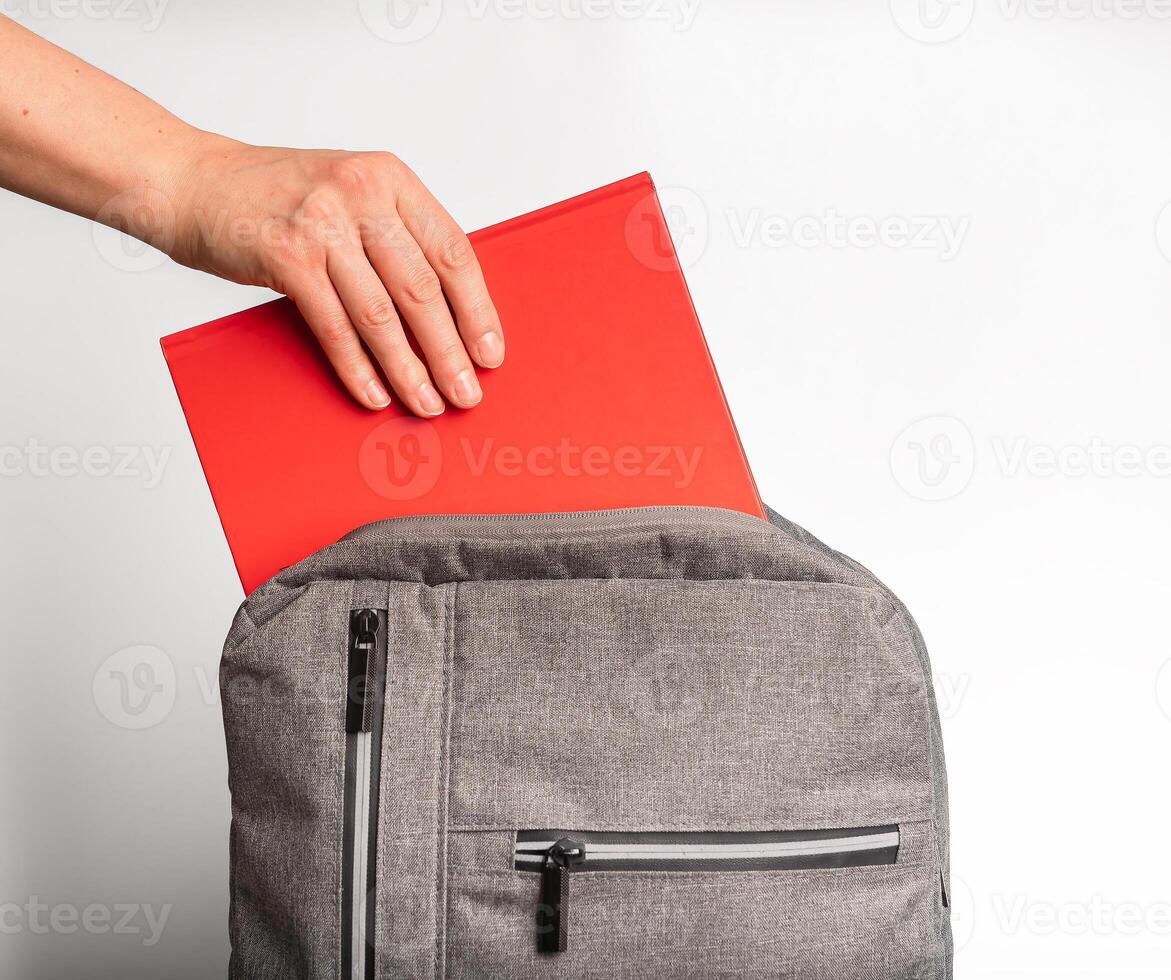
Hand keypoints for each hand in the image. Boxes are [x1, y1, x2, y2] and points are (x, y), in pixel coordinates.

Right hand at [168, 137, 502, 414]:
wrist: (193, 182)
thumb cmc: (278, 198)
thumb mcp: (351, 194)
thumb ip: (396, 237)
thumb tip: (450, 313)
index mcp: (390, 178)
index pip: (452, 250)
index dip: (477, 309)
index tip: (491, 352)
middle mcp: (360, 193)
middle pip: (423, 288)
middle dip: (450, 351)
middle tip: (467, 393)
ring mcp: (322, 223)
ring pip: (381, 314)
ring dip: (409, 369)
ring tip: (428, 403)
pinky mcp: (286, 255)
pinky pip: (334, 326)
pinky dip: (358, 368)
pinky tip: (375, 395)